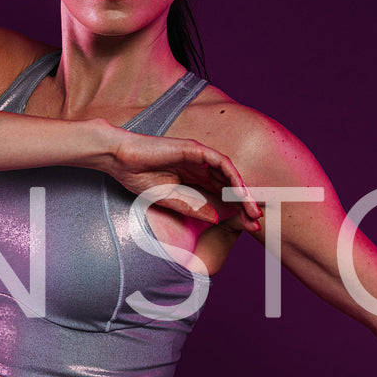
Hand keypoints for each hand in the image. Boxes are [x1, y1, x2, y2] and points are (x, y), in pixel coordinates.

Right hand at [100, 128, 262, 230]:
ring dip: (243, 192)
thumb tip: (217, 219)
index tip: (247, 227)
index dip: (236, 209)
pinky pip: (221, 163)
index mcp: (194, 177)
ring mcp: (199, 156)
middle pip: (230, 185)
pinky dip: (232, 177)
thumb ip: (193, 208)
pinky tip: (240, 193)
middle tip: (256, 222)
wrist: (120, 159)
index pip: (221, 193)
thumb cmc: (139, 176)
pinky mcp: (195, 149)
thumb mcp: (170, 200)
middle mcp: (200, 166)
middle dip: (245, 204)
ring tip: (252, 210)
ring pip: (230, 174)